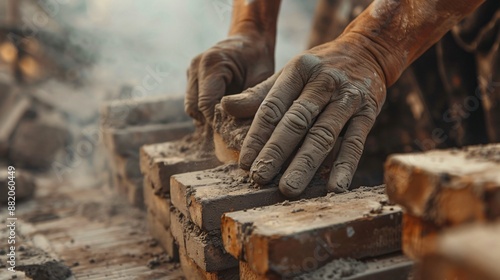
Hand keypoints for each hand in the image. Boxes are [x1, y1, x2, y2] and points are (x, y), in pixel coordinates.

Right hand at [185, 32, 274, 125]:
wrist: (251, 40)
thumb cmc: (259, 59)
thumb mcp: (262, 80)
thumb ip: (249, 102)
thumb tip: (232, 126)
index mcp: (212, 63)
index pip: (205, 104)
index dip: (218, 121)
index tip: (235, 129)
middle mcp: (196, 65)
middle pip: (194, 107)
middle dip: (212, 121)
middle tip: (232, 126)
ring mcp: (191, 71)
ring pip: (192, 107)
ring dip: (208, 116)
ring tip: (229, 117)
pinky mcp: (192, 77)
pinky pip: (194, 102)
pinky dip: (206, 110)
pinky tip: (224, 110)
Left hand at [222, 33, 387, 196]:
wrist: (367, 51)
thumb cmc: (320, 68)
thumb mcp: (290, 73)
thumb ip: (259, 94)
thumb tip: (225, 107)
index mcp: (298, 71)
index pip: (272, 107)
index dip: (256, 136)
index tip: (244, 163)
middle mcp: (323, 82)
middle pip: (296, 122)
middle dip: (276, 152)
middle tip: (259, 178)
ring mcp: (347, 97)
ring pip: (323, 135)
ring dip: (305, 164)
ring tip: (289, 189)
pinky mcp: (368, 112)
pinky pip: (355, 142)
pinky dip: (344, 167)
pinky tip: (333, 188)